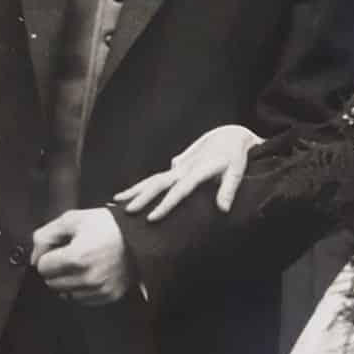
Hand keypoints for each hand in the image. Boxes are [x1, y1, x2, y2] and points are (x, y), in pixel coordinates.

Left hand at [31, 208, 132, 305]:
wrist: (140, 236)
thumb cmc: (108, 226)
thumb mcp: (74, 219)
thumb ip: (46, 235)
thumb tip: (34, 256)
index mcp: (77, 257)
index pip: (42, 267)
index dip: (48, 255)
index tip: (59, 249)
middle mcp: (87, 277)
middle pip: (51, 282)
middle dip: (56, 269)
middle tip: (71, 256)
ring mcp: (99, 289)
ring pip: (64, 293)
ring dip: (68, 280)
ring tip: (82, 264)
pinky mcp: (108, 296)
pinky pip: (81, 299)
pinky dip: (81, 288)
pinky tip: (91, 273)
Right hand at [114, 125, 262, 219]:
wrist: (229, 135)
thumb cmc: (234, 155)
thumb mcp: (237, 170)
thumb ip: (228, 189)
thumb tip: (223, 210)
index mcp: (197, 170)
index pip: (179, 190)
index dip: (165, 204)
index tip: (151, 218)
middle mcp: (184, 167)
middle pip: (158, 182)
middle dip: (142, 197)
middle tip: (127, 211)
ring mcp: (178, 166)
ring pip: (153, 178)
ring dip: (135, 190)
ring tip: (117, 199)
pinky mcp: (176, 166)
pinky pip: (157, 178)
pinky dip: (142, 187)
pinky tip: (129, 196)